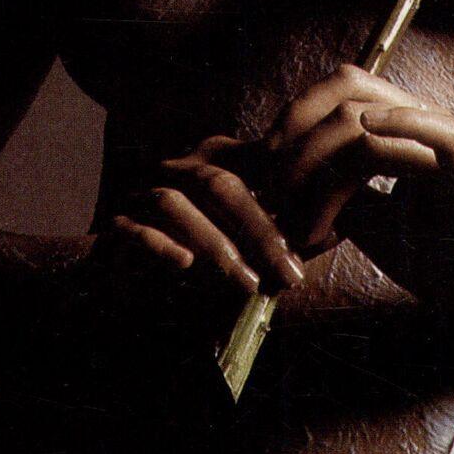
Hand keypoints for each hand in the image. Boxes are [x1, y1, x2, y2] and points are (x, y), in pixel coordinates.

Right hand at [77, 134, 306, 340]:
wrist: (129, 290)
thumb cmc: (203, 265)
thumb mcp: (254, 246)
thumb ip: (290, 235)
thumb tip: (340, 225)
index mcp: (212, 164)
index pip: (252, 167)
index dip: (287, 197)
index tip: (321, 236)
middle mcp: (175, 172)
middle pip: (219, 184)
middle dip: (259, 231)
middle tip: (289, 273)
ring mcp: (140, 198)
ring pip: (174, 205)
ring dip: (215, 245)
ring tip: (247, 284)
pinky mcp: (112, 230)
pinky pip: (133, 230)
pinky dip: (160, 246)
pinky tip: (184, 266)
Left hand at [260, 63, 453, 338]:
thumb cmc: (449, 263)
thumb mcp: (374, 227)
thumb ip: (339, 198)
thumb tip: (285, 188)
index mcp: (399, 135)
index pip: (333, 101)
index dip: (290, 127)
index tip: (260, 177)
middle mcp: (420, 127)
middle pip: (347, 89)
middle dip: (295, 131)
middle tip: (270, 183)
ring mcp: (446, 140)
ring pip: (373, 113)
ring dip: (323, 153)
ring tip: (298, 198)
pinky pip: (436, 129)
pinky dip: (398, 125)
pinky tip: (363, 134)